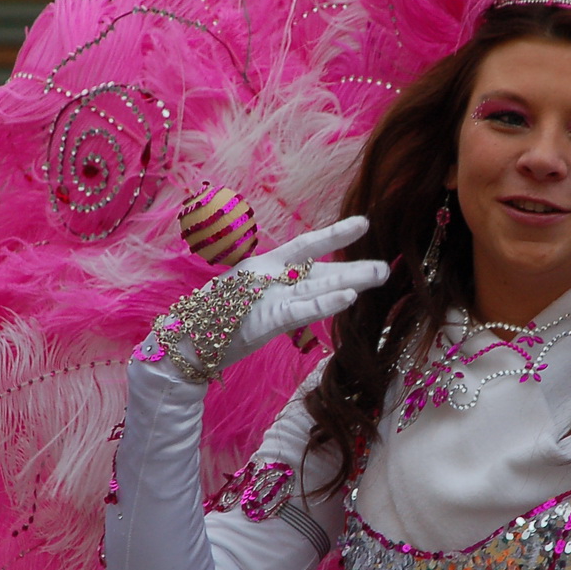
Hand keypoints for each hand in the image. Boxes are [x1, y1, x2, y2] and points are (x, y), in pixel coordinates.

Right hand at [137, 216, 388, 377]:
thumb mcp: (252, 305)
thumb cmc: (216, 324)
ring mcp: (264, 296)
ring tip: (380, 275)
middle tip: (387, 267)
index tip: (364, 224)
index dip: (335, 236)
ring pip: (316, 285)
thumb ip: (279, 295)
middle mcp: (267, 277)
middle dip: (353, 268)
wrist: (183, 345)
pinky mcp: (263, 320)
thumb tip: (310, 290)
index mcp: (264, 270)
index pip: (306, 249)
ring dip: (349, 280)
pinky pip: (300, 311)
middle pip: (319, 269)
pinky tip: (348, 297)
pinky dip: (324, 304)